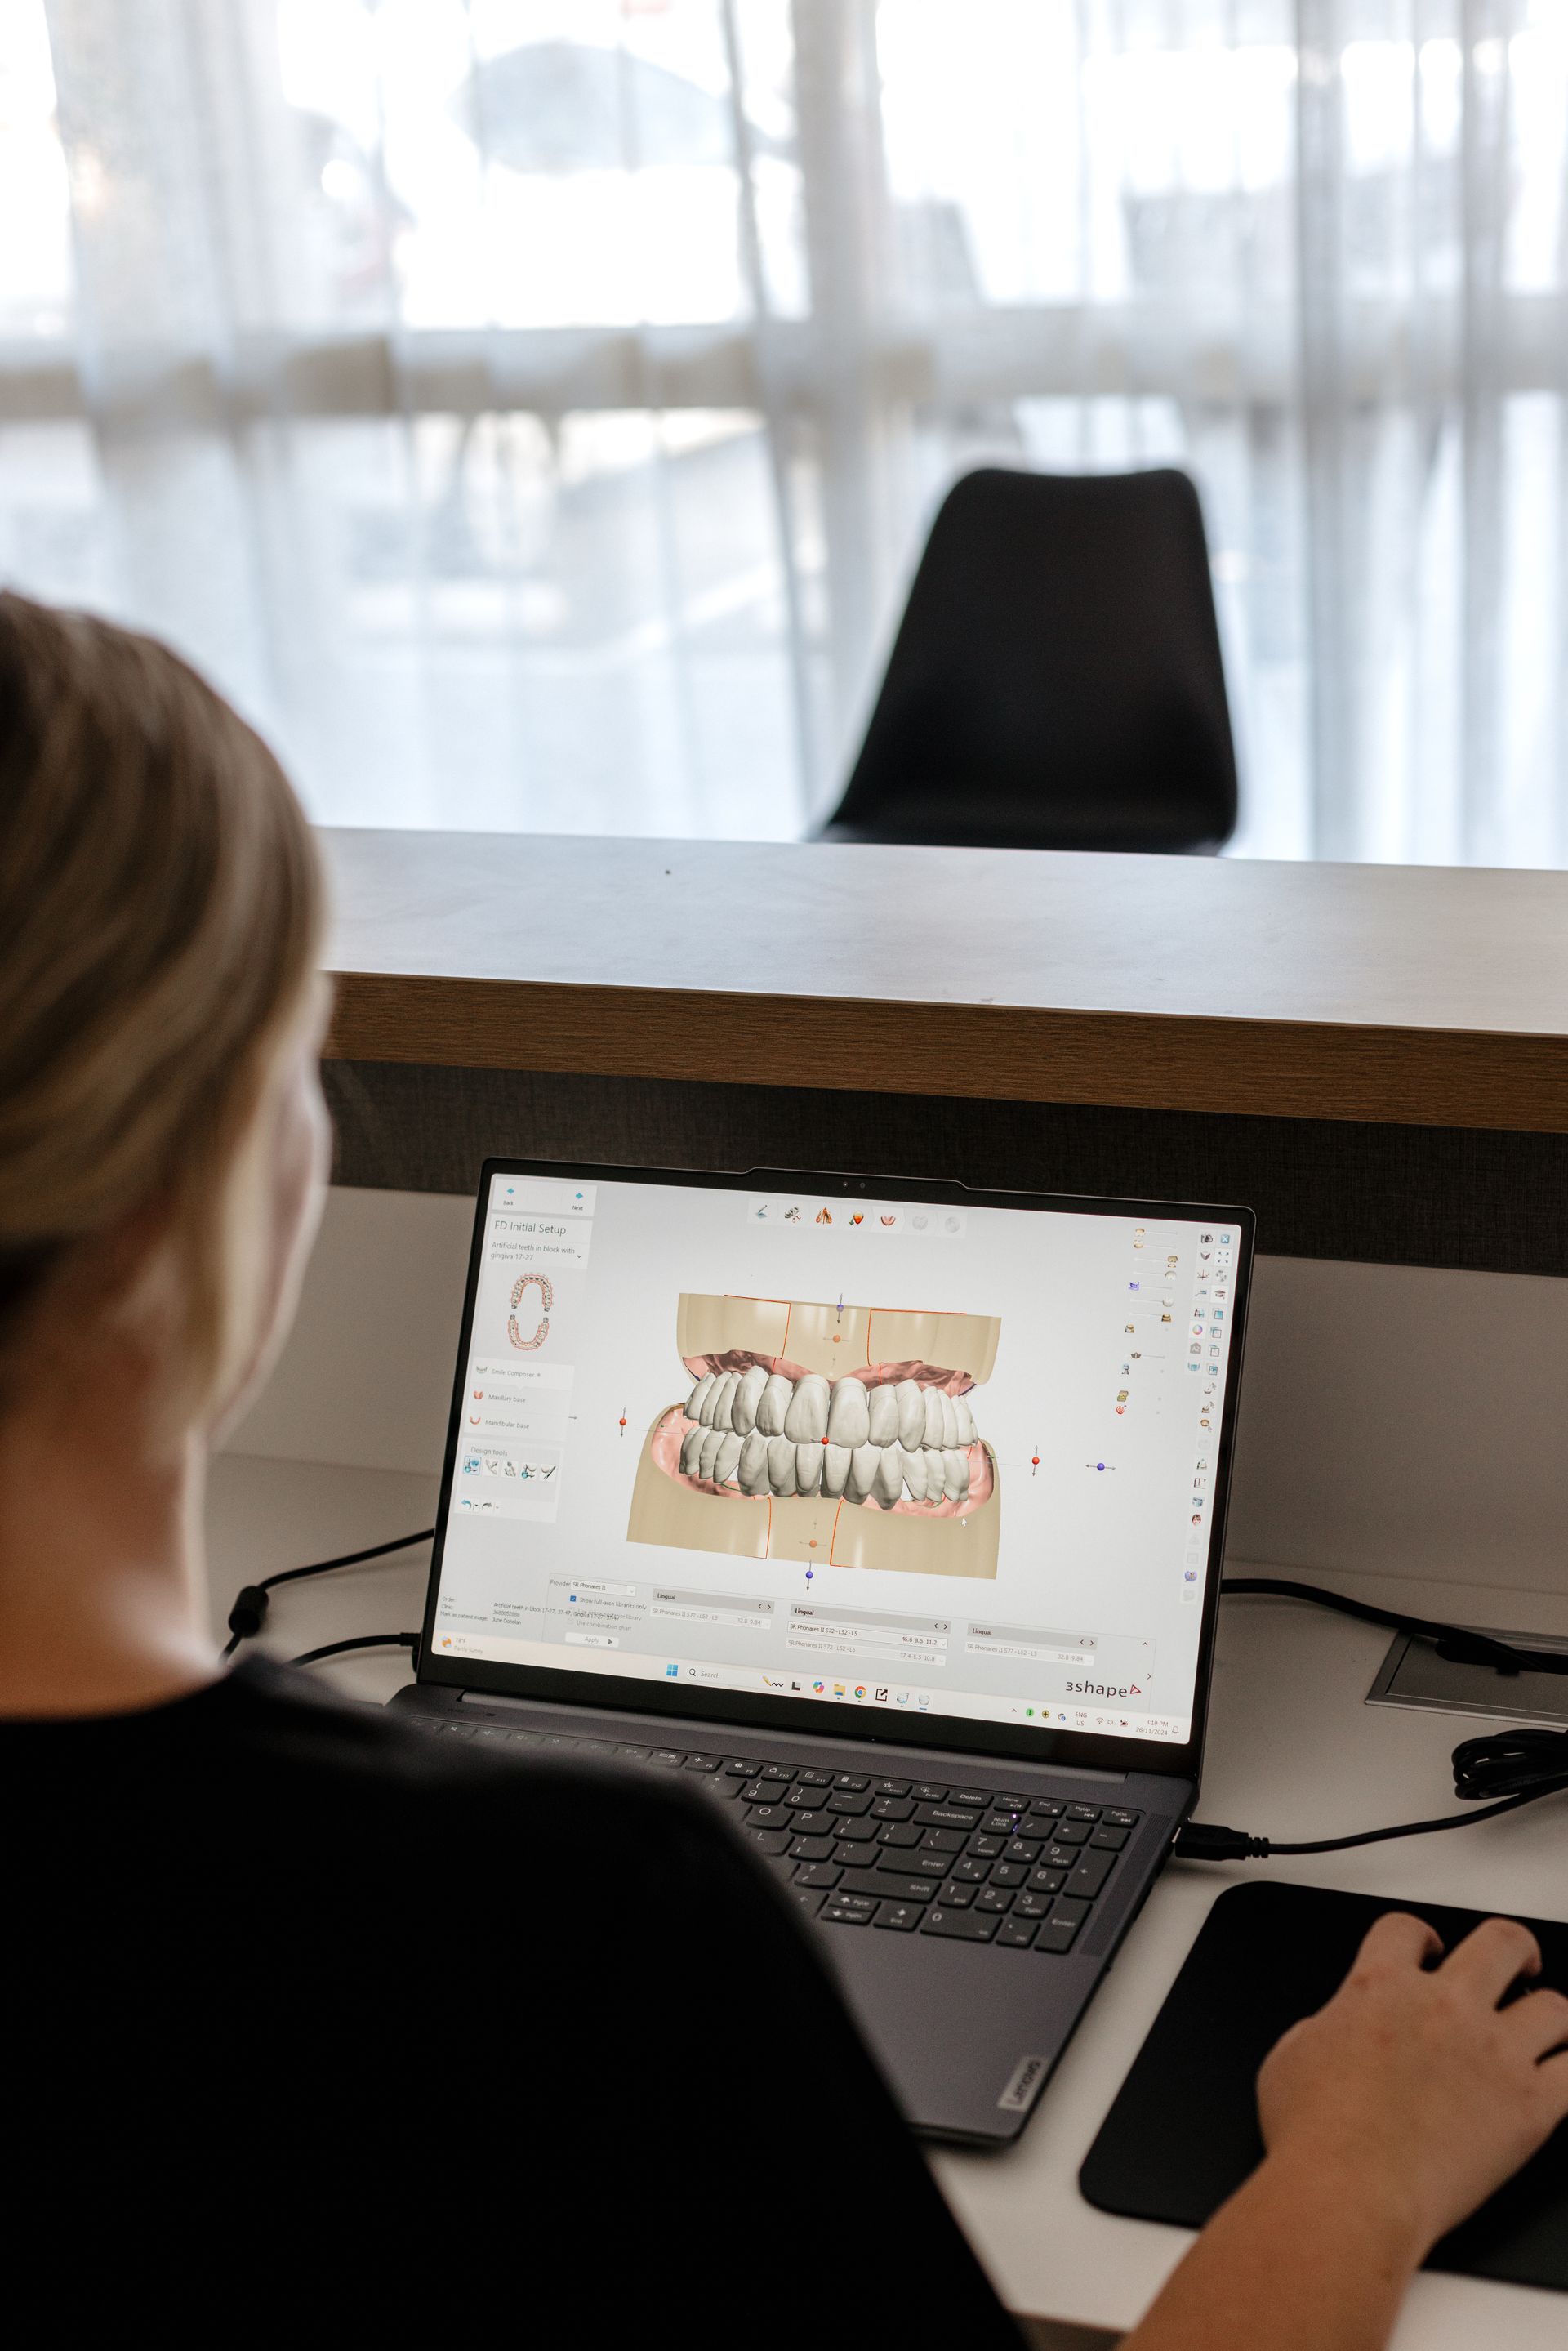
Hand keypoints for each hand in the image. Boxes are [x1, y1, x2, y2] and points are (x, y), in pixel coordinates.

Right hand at [1257, 1910, 1567, 2256]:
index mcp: (1380, 1987)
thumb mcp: (1290, 2056)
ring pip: (1553, 2006)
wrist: (1349, 2191)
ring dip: (1551, 2013)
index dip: (1419, 1934)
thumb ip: (1325, 2028)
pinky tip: (1562, 2077)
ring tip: (1547, 2025)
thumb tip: (1335, 2032)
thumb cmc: (1313, 2136)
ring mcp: (1492, 2052)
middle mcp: (1443, 2006)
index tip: (1426, 1948)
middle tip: (1515, 1962)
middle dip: (1512, 1947)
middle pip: (1498, 1941)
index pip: (1406, 1928)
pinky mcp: (1528, 2107)